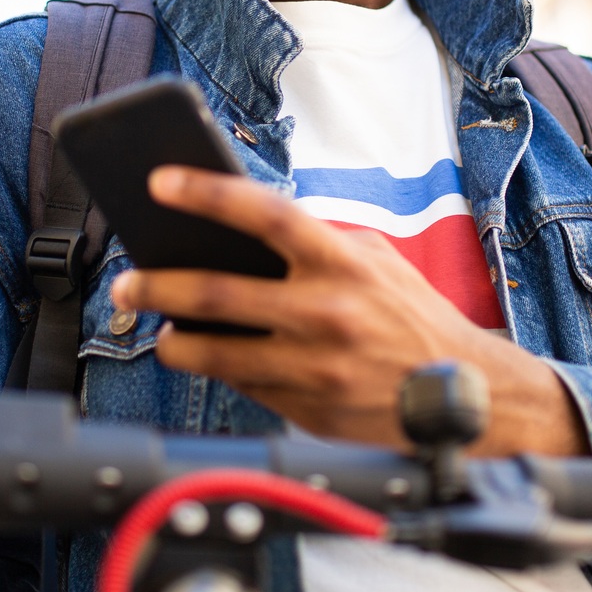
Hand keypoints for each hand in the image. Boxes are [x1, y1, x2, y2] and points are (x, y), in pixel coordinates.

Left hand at [111, 166, 589, 456]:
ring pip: (217, 354)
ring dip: (175, 341)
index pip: (264, 213)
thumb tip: (238, 231)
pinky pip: (245, 388)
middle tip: (128, 284)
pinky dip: (219, 371)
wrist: (463, 392)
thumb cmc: (409, 315)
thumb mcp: (374, 260)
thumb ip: (316, 242)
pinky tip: (205, 358)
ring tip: (159, 331)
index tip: (159, 181)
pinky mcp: (308, 409)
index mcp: (342, 261)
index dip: (207, 192)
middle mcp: (326, 311)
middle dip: (158, 286)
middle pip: (218, 293)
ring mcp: (315, 367)